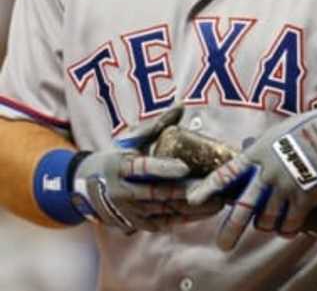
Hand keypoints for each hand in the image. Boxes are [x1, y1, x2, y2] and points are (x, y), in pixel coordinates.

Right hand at [69, 105, 221, 232]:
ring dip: (192, 209)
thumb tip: (181, 105)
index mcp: (122, 166)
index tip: (185, 167)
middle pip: (158, 193)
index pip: (144, 167)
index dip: (164, 168)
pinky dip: (183, 219)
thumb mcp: (132, 140)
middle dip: (187, 193)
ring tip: (217, 202)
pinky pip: (163, 223)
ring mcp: (129, 210)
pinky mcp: (135, 224)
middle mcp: (123, 191)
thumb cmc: (116, 158)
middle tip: (213, 188)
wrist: (86, 188)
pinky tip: (203, 213)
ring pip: (164, 211)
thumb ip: (158, 125)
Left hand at [187, 96, 316, 249]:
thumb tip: (247, 152)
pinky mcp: (304, 197)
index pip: (227, 173)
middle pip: (244, 206)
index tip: (193, 200)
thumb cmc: (305, 128)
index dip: (209, 188)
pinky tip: (286, 229)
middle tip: (224, 244)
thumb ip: (259, 148)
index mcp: (257, 153)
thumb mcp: (275, 132)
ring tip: (267, 223)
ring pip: (267, 219)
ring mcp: (286, 186)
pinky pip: (290, 223)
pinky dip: (286, 229)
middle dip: (232, 228)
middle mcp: (267, 171)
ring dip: (265, 225)